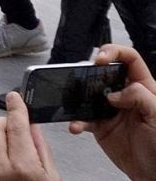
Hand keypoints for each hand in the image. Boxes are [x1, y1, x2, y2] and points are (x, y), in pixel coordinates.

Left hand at [0, 92, 60, 180]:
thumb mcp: (51, 177)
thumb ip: (42, 149)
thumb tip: (32, 126)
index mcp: (23, 167)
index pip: (16, 125)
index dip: (16, 107)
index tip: (15, 97)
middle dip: (5, 121)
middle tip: (17, 129)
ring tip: (13, 149)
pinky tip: (4, 158)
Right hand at [70, 45, 155, 179]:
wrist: (154, 174)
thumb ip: (140, 97)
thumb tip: (114, 93)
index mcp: (144, 87)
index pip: (129, 59)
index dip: (113, 52)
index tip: (99, 59)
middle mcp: (125, 95)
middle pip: (103, 73)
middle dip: (89, 72)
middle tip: (80, 77)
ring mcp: (111, 110)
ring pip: (88, 93)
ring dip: (77, 97)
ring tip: (72, 102)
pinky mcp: (101, 126)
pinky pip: (83, 118)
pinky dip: (76, 121)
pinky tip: (76, 125)